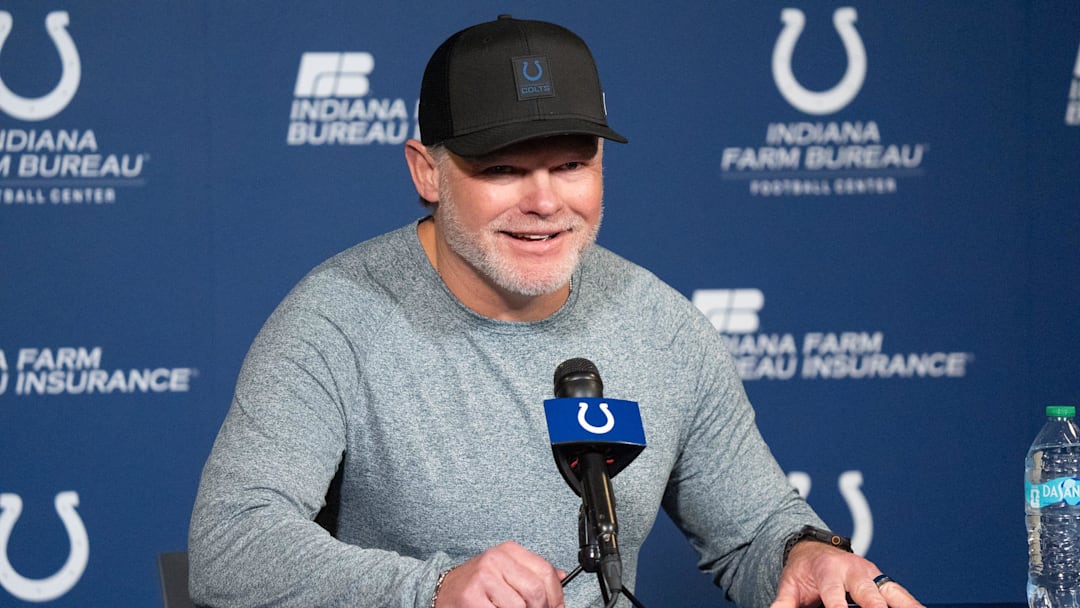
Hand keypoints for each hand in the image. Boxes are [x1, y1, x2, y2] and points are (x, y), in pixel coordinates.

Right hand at [435, 541, 565, 607]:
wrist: (442, 590)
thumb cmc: (477, 584)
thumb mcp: (505, 570)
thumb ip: (531, 573)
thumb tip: (561, 577)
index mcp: (508, 550)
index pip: (546, 572)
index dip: (557, 596)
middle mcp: (496, 559)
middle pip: (536, 591)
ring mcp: (483, 577)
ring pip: (521, 607)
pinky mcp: (472, 597)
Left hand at [770, 541, 923, 607]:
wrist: (816, 552)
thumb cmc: (804, 572)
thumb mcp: (790, 585)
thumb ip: (784, 602)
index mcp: (829, 571)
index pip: (835, 596)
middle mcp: (855, 571)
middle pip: (869, 594)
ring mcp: (873, 576)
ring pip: (894, 593)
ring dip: (907, 605)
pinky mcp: (885, 583)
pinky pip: (903, 596)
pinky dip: (913, 605)